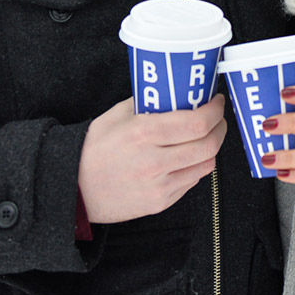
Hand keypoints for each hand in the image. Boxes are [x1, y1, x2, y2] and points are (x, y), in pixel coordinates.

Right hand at [77, 94, 226, 222]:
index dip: (215, 110)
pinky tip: (187, 156)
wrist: (74, 189)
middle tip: (216, 118)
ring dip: (211, 148)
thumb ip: (147, 103)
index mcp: (143, 133)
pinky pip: (191, 181)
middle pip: (208, 144)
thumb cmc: (92, 150)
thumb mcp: (116, 116)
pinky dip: (196, 166)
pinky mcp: (160, 202)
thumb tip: (174, 91)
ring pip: (205, 165)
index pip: (197, 122)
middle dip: (220, 128)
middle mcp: (154, 161)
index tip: (216, 102)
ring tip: (204, 136)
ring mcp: (158, 185)